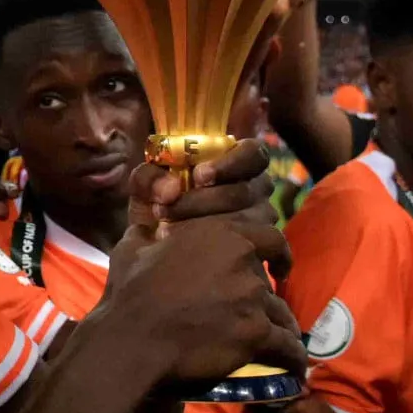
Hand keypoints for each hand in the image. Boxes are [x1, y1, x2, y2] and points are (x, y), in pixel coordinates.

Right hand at [98, 215, 305, 390]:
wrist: (133, 340)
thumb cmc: (130, 294)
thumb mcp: (132, 249)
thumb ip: (146, 233)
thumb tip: (144, 224)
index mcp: (220, 234)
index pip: (270, 236)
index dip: (280, 255)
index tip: (280, 269)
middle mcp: (243, 261)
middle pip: (271, 284)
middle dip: (268, 301)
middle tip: (263, 317)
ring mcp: (252, 298)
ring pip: (283, 315)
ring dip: (284, 330)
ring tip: (284, 345)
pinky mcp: (256, 333)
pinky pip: (286, 346)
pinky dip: (292, 358)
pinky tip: (293, 369)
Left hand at [128, 138, 289, 278]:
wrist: (158, 257)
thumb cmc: (160, 212)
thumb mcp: (147, 191)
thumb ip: (148, 179)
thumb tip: (171, 188)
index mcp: (236, 164)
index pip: (253, 154)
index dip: (230, 163)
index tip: (198, 176)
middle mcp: (256, 190)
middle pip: (244, 191)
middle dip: (203, 202)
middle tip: (165, 212)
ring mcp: (263, 220)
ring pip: (249, 222)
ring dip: (206, 230)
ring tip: (168, 236)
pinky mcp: (265, 250)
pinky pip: (266, 251)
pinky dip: (237, 255)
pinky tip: (209, 259)